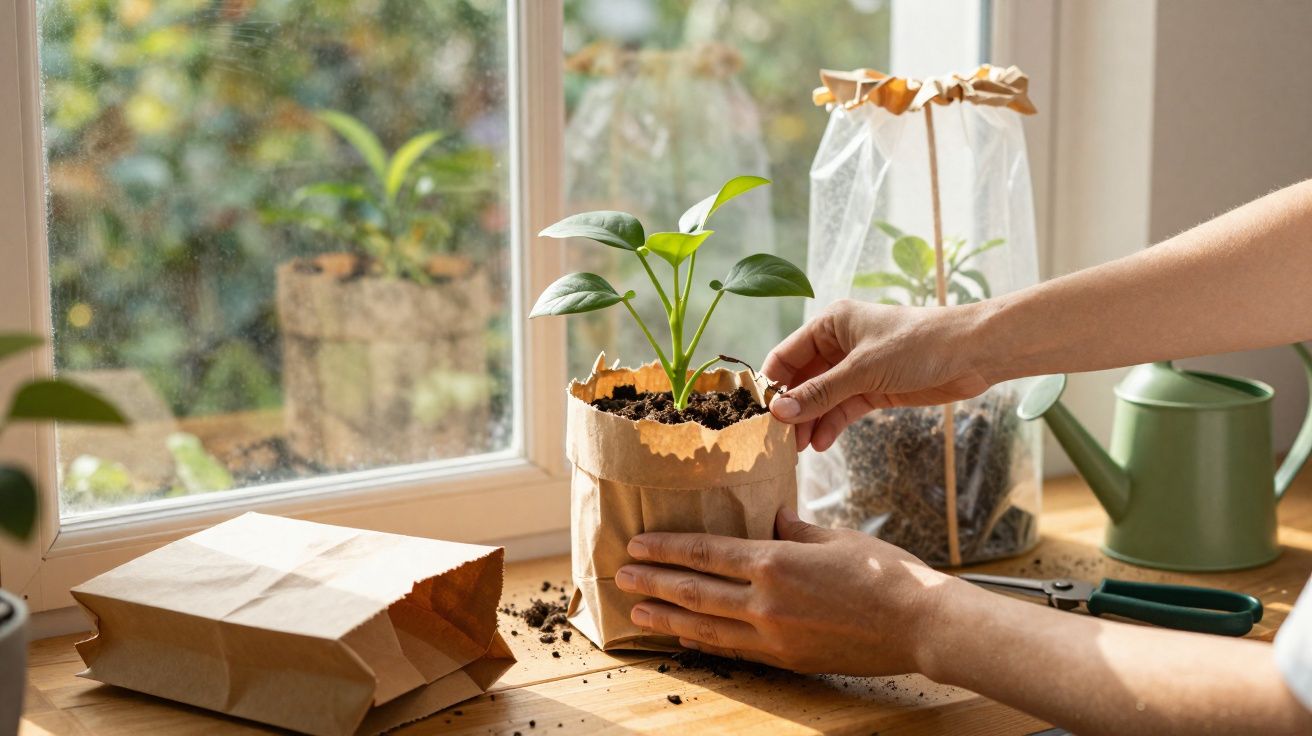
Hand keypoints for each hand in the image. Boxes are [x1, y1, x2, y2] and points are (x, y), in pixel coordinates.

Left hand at [614, 508, 961, 675]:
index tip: (638, 544)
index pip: (706, 552)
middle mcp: (766, 600)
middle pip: (695, 590)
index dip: (667, 548)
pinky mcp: (787, 658)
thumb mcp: (836, 537)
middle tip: (620, 577)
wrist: (921, 624)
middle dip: (653, 583)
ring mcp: (774, 634)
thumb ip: (796, 529)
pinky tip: (684, 638)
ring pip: (706, 626)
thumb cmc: (886, 573)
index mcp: (776, 561)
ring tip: (636, 614)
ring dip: (667, 618)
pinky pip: (733, 650)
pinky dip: (703, 643)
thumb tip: (772, 519)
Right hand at [762, 299, 992, 450]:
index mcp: (831, 324)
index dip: (771, 384)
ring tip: (797, 450)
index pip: (786, 355)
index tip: (757, 415)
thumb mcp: (863, 370)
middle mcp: (839, 344)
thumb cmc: (918, 345)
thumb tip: (779, 412)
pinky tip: (820, 443)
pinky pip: (843, 408)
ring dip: (809, 421)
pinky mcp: (874, 389)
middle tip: (776, 441)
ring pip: (821, 398)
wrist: (973, 353)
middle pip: (802, 380)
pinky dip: (831, 425)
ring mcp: (856, 368)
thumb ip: (820, 393)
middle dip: (791, 409)